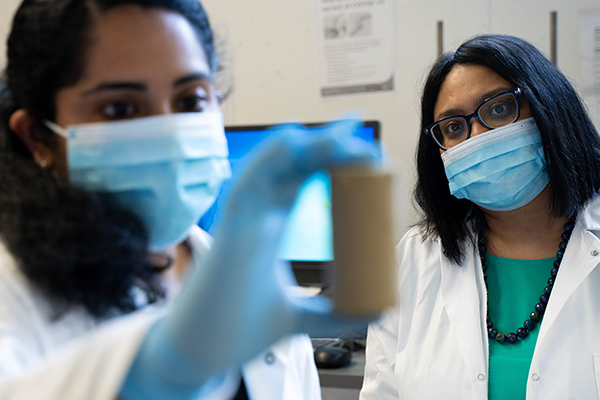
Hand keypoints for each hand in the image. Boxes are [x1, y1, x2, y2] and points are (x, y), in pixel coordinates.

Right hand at [122, 118, 379, 398]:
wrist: (197, 356)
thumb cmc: (236, 329)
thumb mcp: (299, 317)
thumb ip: (333, 312)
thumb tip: (376, 312)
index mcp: (271, 226)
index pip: (303, 179)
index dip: (332, 159)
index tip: (368, 152)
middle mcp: (257, 215)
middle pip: (292, 163)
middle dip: (327, 142)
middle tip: (359, 129)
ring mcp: (241, 221)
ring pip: (271, 165)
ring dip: (308, 144)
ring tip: (345, 133)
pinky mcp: (227, 233)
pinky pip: (244, 186)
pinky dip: (267, 160)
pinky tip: (295, 141)